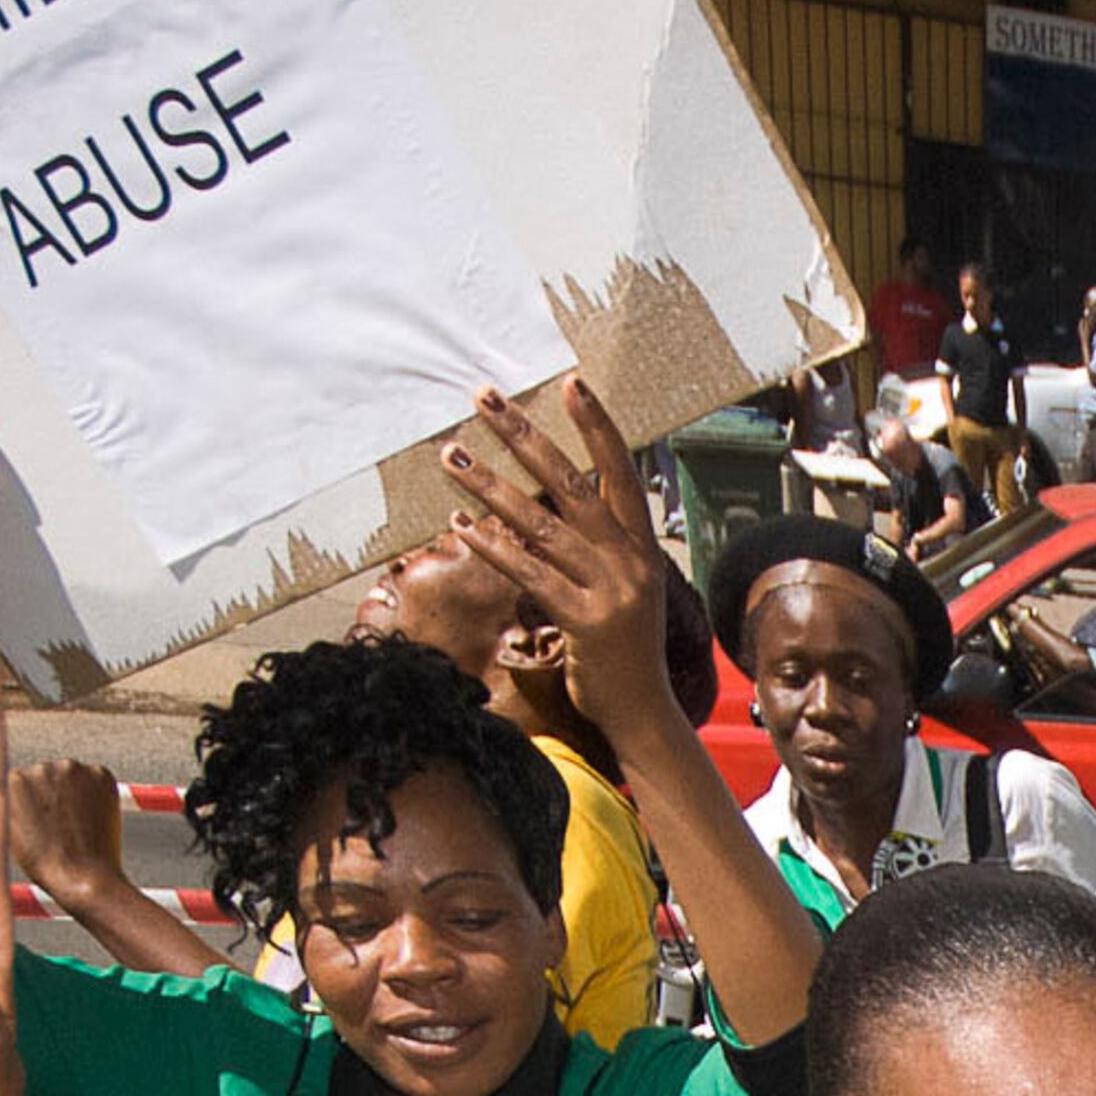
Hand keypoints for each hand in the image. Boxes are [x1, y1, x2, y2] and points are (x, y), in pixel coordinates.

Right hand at [3, 759, 126, 901]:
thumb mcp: (9, 828)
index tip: (42, 820)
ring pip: (72, 777)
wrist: (81, 877)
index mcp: (14, 779)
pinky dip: (97, 793)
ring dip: (75, 792)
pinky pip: (97, 779)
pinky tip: (93, 818)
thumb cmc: (43, 861)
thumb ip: (11, 802)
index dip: (34, 803)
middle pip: (48, 775)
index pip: (24, 782)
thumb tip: (16, 790)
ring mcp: (74, 769)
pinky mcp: (101, 774)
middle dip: (54, 794)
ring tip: (77, 824)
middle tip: (61, 824)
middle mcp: (42, 767)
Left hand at [446, 379, 674, 737]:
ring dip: (490, 487)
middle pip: (572, 484)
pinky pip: (530, 575)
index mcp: (641, 546)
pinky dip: (493, 548)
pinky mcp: (585, 623)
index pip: (620, 471)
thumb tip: (553, 509)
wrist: (643, 712)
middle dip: (525, 436)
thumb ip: (596, 549)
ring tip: (452, 457)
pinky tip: (460, 526)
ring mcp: (610, 591)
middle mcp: (630, 560)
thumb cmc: (624, 650)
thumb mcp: (623, 590)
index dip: (596, 426)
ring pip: (541, 525)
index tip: (568, 384)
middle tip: (485, 400)